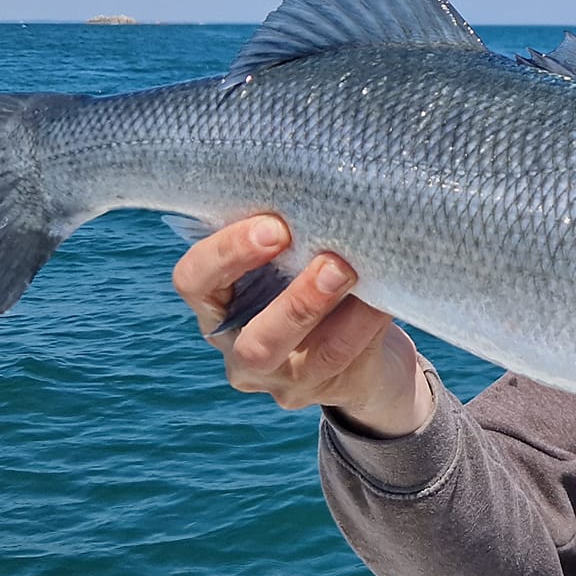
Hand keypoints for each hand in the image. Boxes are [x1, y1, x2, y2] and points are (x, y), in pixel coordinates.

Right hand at [171, 215, 431, 435]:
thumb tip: (320, 186)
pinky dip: (362, 323)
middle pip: (248, 337)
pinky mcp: (323, 389)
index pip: (194, 281)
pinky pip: (340, 358)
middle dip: (289, 297)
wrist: (368, 354)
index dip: (225, 254)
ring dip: (318, 307)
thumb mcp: (296, 258)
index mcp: (219, 304)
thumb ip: (292, 234)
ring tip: (349, 270)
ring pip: (294, 356)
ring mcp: (281, 378)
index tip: (273, 225)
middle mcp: (239, 349)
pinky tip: (381, 297)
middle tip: (326, 258)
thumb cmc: (322, 282)